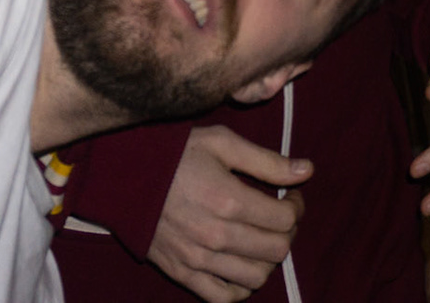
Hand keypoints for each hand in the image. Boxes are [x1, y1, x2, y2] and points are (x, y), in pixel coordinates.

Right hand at [147, 125, 311, 302]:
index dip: (296, 206)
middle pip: (277, 250)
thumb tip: (307, 170)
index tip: (290, 196)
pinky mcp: (182, 272)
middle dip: (286, 233)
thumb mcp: (221, 143)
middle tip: (278, 216)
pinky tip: (241, 266)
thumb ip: (267, 161)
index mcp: (229, 200)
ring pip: (256, 278)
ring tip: (260, 239)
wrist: (122, 174)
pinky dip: (241, 288)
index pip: (286, 219)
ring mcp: (198, 259)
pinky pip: (224, 298)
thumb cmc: (173, 153)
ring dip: (267, 260)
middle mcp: (216, 235)